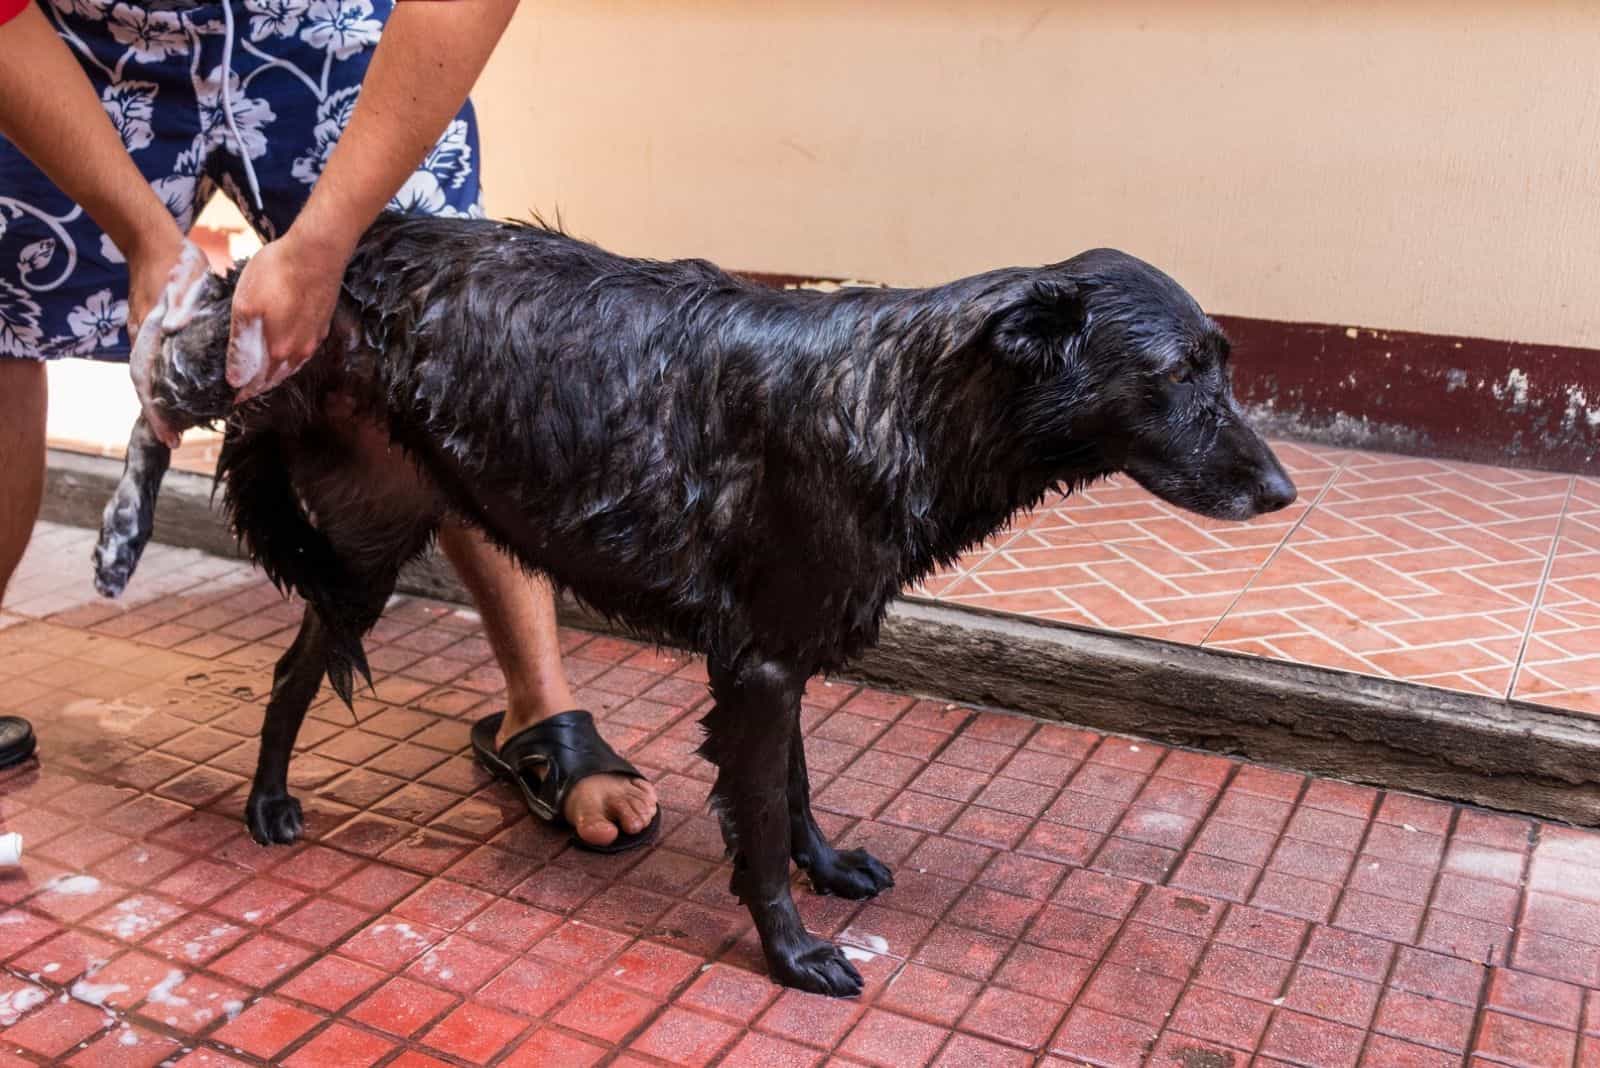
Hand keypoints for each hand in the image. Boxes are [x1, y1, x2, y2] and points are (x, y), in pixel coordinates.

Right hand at [127, 237, 212, 448]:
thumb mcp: (180, 285)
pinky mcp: (153, 330)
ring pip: (152, 376)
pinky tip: (185, 390)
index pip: (145, 384)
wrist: (153, 241)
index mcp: (146, 336)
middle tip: (177, 438)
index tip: (169, 438)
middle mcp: (142, 340)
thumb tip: (173, 328)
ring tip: (182, 422)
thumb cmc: (171, 264)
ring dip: (164, 400)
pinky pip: (157, 363)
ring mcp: (145, 336)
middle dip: (160, 415)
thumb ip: (177, 306)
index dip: (156, 414)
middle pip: (147, 387)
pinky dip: (167, 381)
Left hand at [227, 226, 351, 402]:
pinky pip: (305, 350)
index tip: (234, 399)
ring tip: (265, 375)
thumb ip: (240, 346)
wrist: (317, 252)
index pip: (258, 382)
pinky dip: (292, 357)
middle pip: (277, 377)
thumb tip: (235, 378)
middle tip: (247, 391)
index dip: (244, 391)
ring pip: (293, 366)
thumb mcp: (245, 306)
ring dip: (278, 374)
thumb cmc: (277, 273)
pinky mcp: (323, 324)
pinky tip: (288, 349)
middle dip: (261, 386)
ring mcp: (314, 338)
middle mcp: (299, 351)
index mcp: (278, 350)